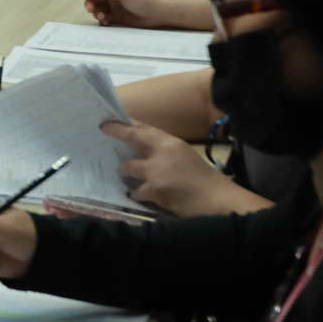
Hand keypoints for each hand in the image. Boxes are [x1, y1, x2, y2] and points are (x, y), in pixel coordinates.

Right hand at [83, 0, 167, 27]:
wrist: (159, 13)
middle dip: (90, 2)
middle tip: (91, 9)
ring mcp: (114, 6)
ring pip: (97, 8)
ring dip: (96, 12)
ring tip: (102, 17)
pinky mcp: (117, 17)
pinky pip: (104, 17)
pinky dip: (102, 19)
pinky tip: (107, 21)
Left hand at [101, 120, 271, 216]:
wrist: (218, 201)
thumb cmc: (204, 181)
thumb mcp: (185, 157)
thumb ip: (165, 153)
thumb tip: (142, 152)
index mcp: (173, 143)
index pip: (146, 128)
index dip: (128, 123)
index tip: (113, 120)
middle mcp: (164, 152)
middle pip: (134, 136)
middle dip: (117, 132)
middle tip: (103, 129)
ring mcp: (158, 171)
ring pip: (128, 167)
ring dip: (124, 171)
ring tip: (123, 174)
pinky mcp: (155, 190)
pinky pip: (135, 191)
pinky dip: (134, 194)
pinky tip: (135, 196)